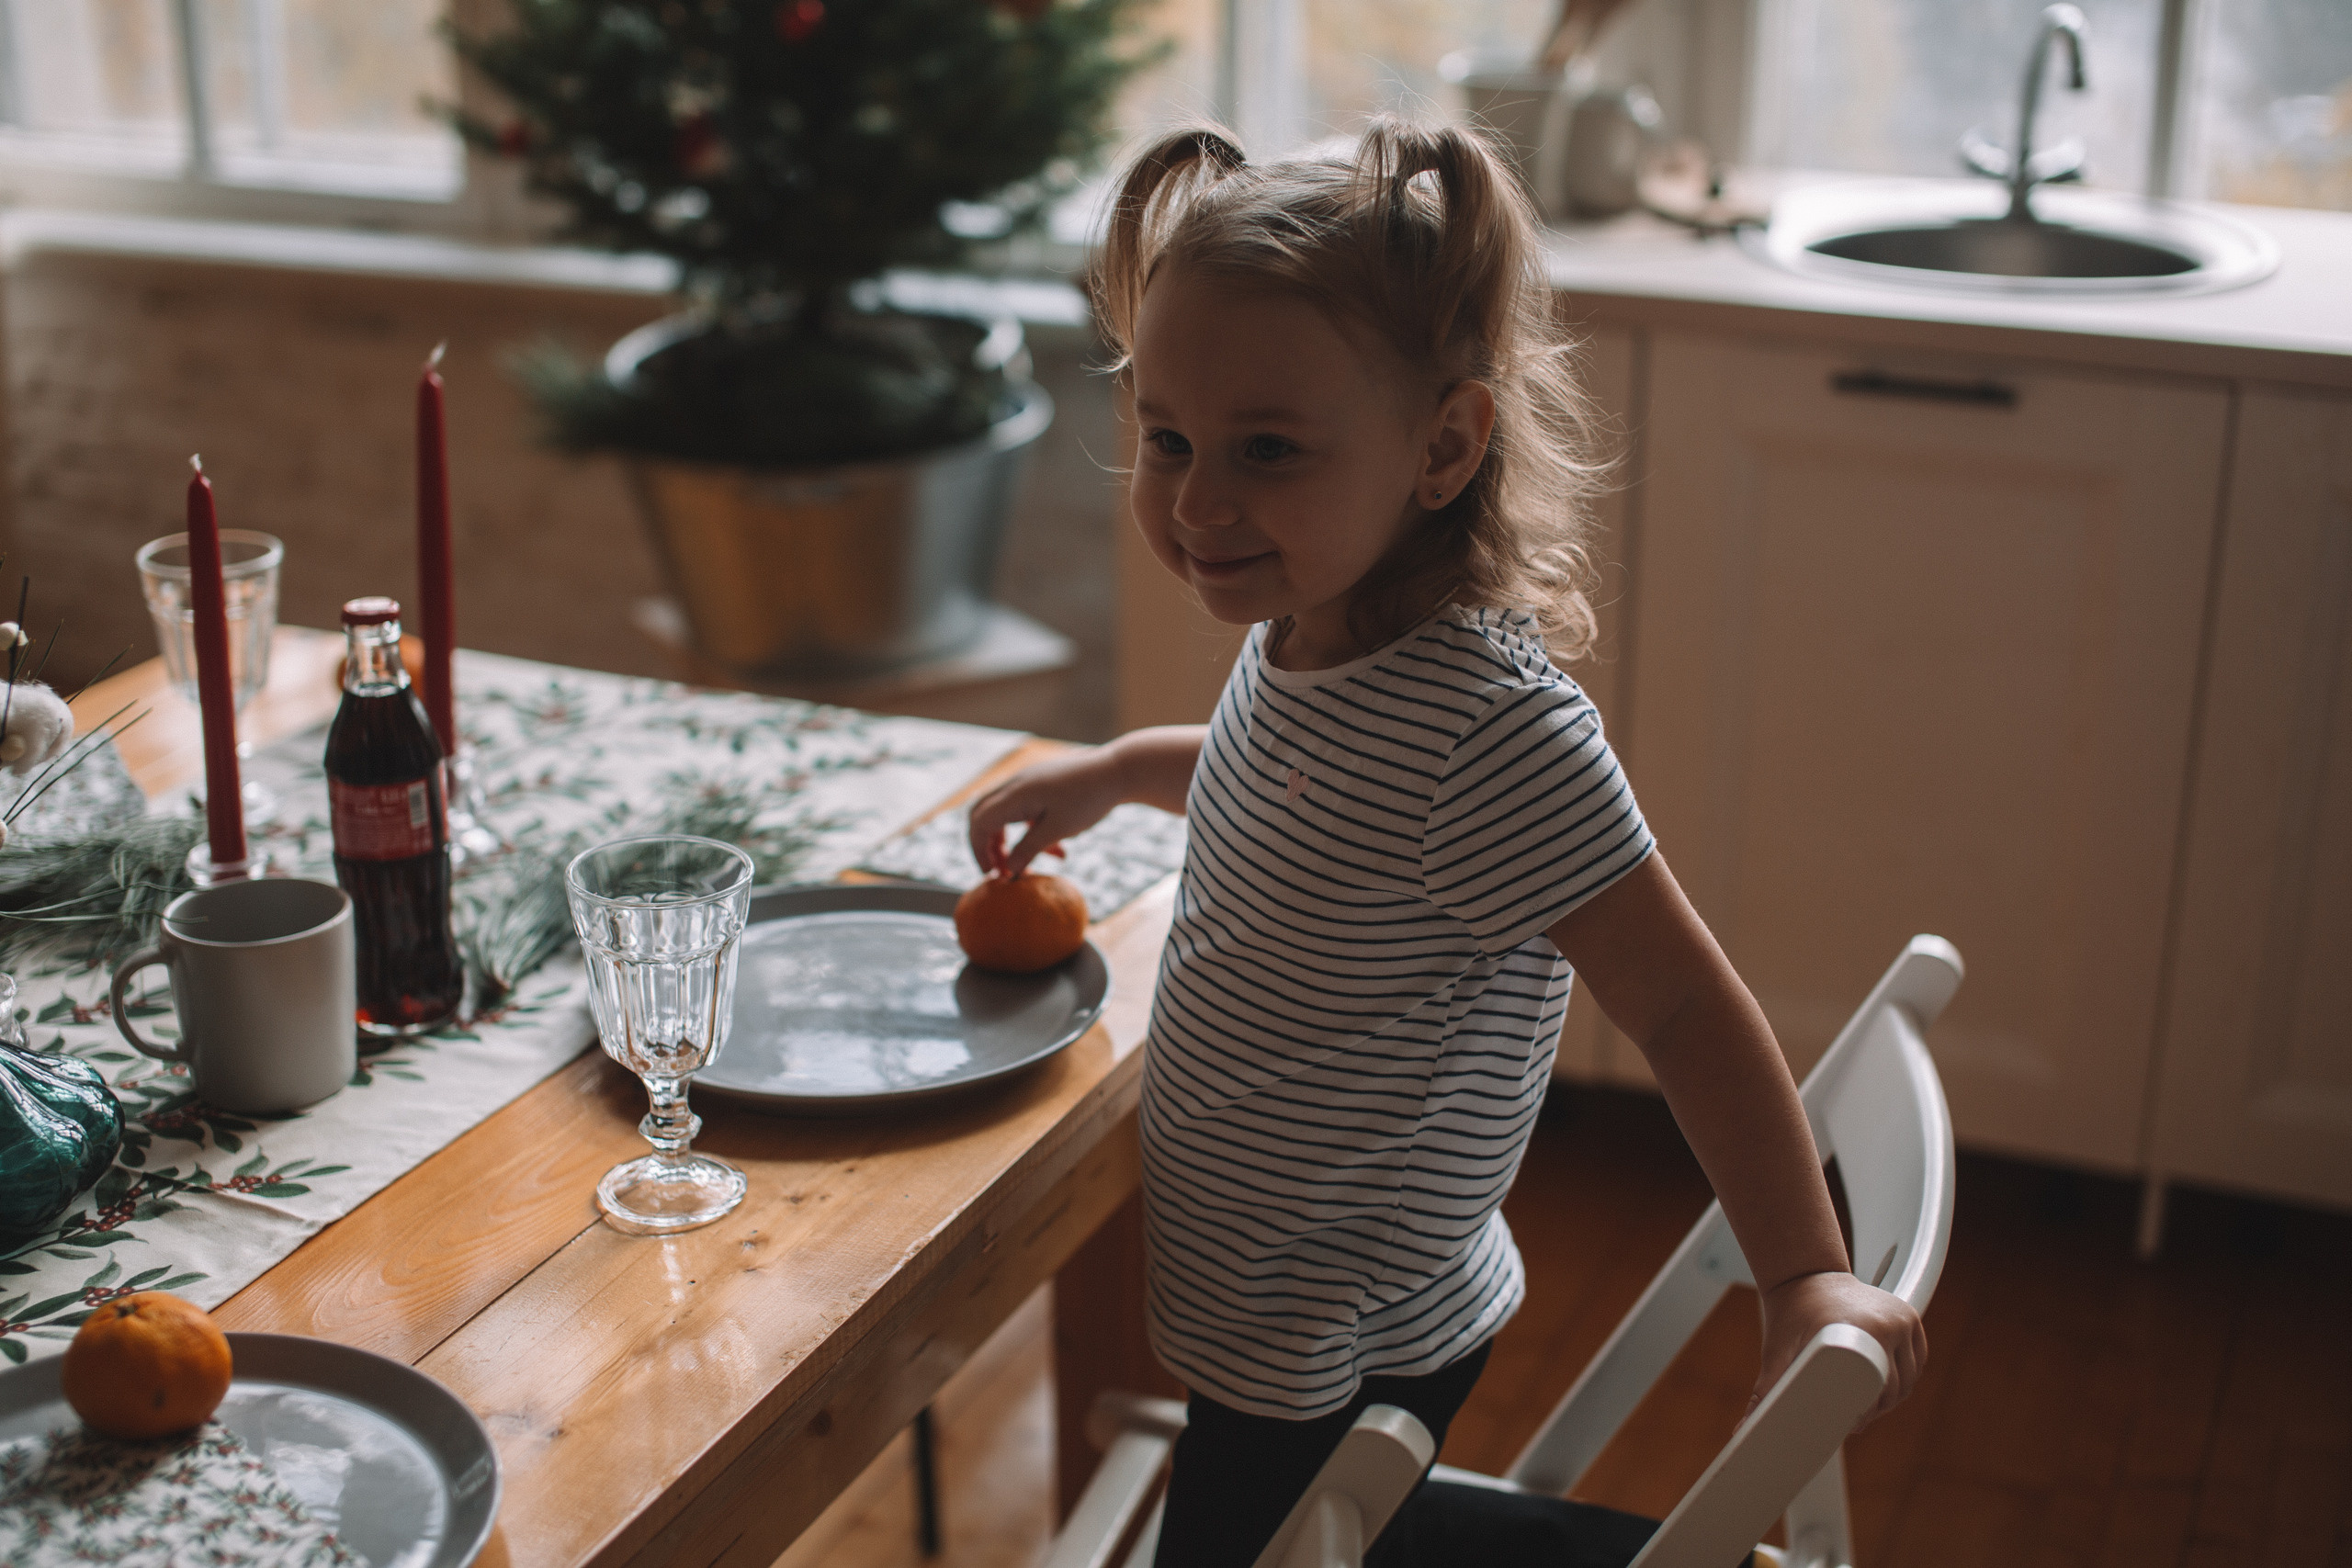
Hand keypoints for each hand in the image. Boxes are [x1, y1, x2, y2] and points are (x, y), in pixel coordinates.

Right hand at [966, 747, 1128, 877]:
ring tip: (1026, 867)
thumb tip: (1008, 870)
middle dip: (987, 846)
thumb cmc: (1089, 799)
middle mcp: (1015, 785)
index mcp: (1015, 794)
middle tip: (999, 871)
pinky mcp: (1040, 786)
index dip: (979, 850)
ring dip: (1009, 842)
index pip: (979, 822)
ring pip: (1002, 814)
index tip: (992, 875)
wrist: (1117, 771)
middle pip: (983, 816)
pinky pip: (1023, 811)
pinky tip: (1057, 852)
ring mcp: (1027, 784)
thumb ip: (1030, 849)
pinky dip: (1030, 832)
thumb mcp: (1059, 829)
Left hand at [1752, 1271, 1925, 1429]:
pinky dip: (1907, 1378)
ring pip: (1908, 1377)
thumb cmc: (1793, 1314)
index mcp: (1859, 1329)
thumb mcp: (1779, 1351)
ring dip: (1893, 1396)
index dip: (1866, 1414)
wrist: (1808, 1276)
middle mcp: (1887, 1322)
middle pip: (1894, 1387)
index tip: (1850, 1425)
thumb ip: (1766, 1390)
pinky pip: (1917, 1360)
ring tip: (1869, 1406)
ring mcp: (1902, 1318)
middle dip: (1877, 1409)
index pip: (1876, 1390)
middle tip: (1855, 1420)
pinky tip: (1889, 1388)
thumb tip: (1745, 1428)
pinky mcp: (1910, 1317)